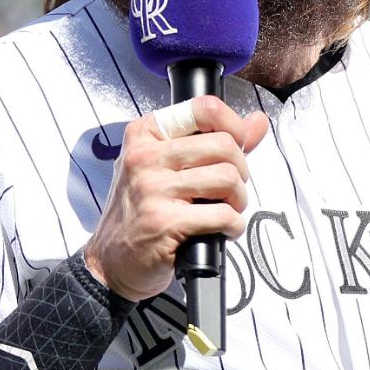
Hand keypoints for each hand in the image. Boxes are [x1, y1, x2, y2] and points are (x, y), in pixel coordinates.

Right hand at [83, 95, 268, 303]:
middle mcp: (144, 158)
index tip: (238, 145)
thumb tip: (257, 122)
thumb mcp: (168, 168)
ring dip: (238, 200)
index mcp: (144, 136)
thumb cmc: (142, 212)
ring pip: (227, 179)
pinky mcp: (165, 222)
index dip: (233, 126)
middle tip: (228, 189)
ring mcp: (152, 189)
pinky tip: (223, 231)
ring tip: (225, 209)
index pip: (203, 108)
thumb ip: (214, 141)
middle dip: (239, 171)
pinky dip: (233, 226)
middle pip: (223, 146)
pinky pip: (223, 215)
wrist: (112, 261)